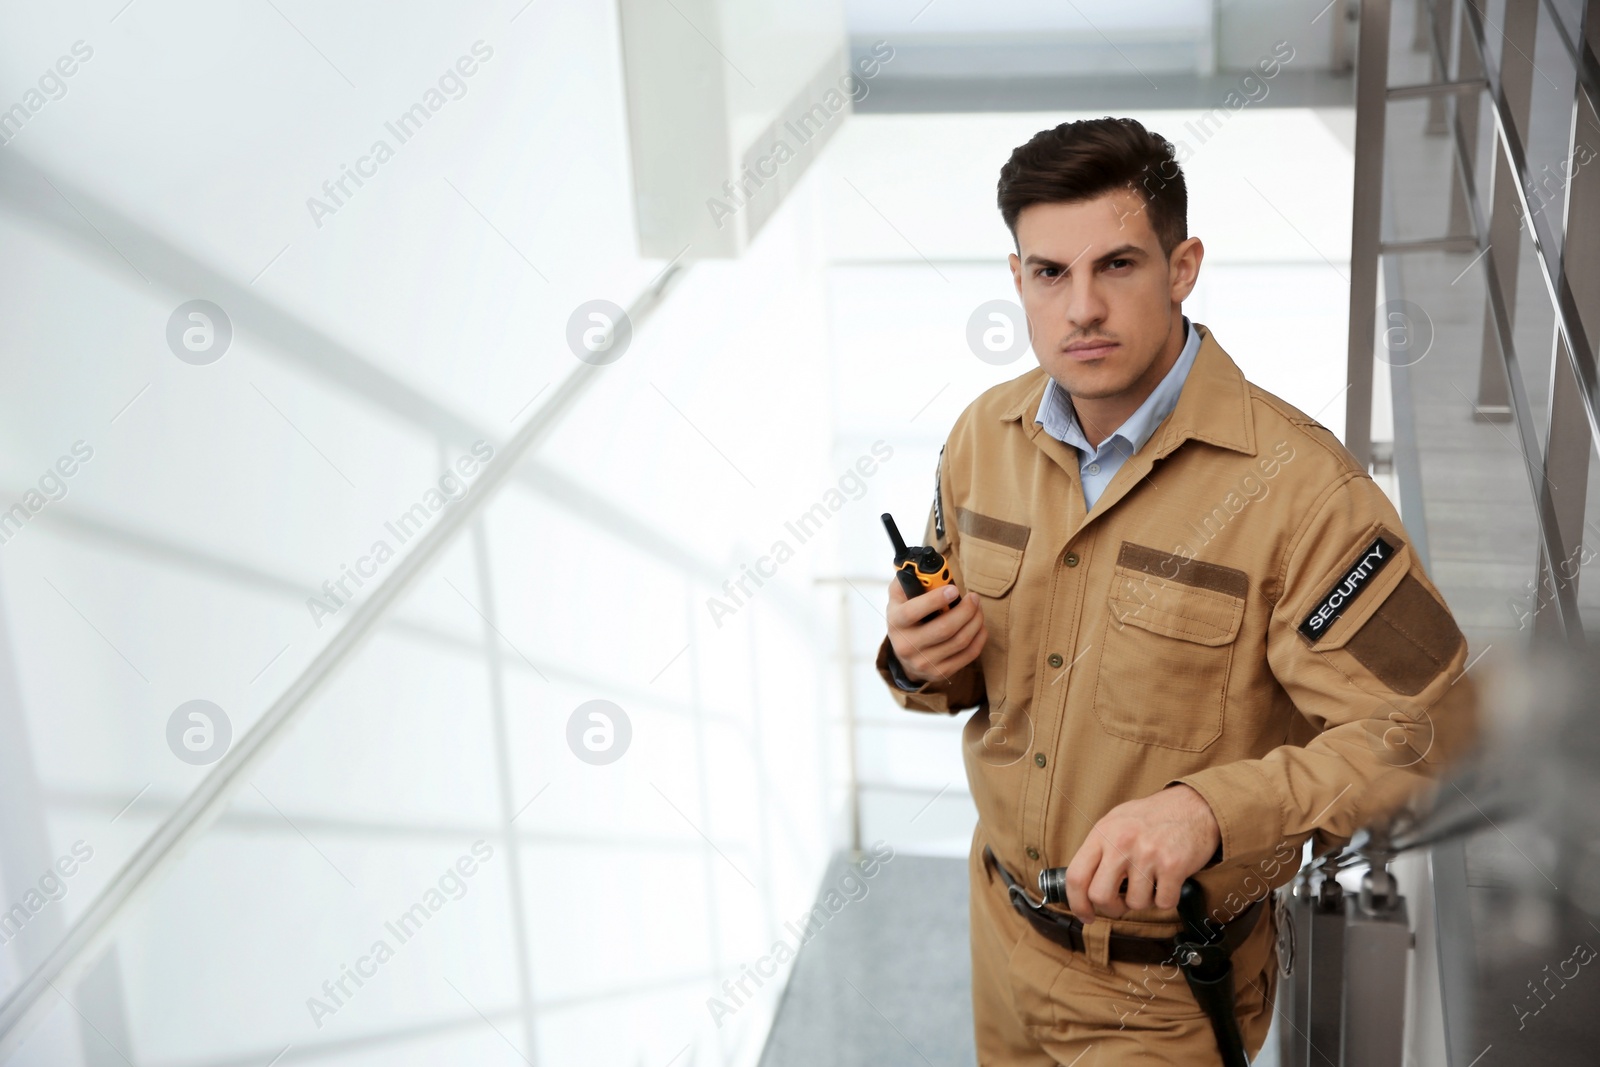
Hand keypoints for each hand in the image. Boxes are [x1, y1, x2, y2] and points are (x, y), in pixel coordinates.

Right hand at [885, 578, 985, 684]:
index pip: (913, 612)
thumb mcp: (899, 598)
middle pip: (944, 629)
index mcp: (896, 623)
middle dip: (965, 610)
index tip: (954, 589)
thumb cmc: (907, 618)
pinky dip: (979, 637)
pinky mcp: (940, 673)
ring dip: (976, 621)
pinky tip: (979, 625)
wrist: (906, 655)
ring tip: (977, 608)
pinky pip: (968, 655)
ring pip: (960, 641)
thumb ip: (908, 579)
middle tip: (974, 598)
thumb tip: (921, 565)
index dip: (934, 600)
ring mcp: (924, 663)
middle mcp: (906, 646)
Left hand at [1063, 784, 1219, 922]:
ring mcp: (1146, 854)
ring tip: (1151, 882)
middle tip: (1122, 903)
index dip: (1077, 904)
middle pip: (1100, 896)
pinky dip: (1167, 899)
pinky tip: (1168, 882)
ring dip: (1144, 901)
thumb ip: (1099, 850)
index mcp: (1102, 833)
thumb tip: (1084, 886)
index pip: (1075, 877)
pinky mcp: (1172, 865)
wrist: (1194, 806)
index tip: (1085, 916)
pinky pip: (1163, 902)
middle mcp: (1121, 843)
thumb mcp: (1116, 822)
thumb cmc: (1153, 817)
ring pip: (1135, 903)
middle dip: (1112, 908)